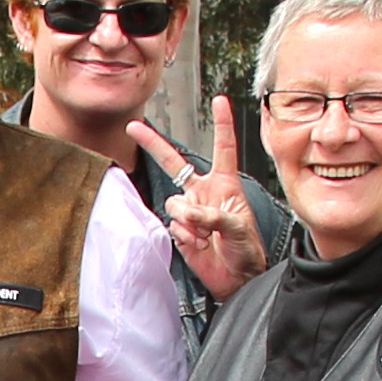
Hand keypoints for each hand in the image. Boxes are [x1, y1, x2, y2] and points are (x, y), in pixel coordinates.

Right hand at [136, 98, 268, 302]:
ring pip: (174, 203)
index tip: (219, 101)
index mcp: (225, 184)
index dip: (222, 124)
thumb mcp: (238, 227)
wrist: (238, 279)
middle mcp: (203, 193)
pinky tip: (199, 244)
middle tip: (134, 127)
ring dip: (189, 219)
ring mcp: (190, 211)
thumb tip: (188, 212)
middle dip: (153, 144)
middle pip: (174, 163)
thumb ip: (213, 215)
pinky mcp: (180, 230)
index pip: (223, 148)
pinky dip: (185, 234)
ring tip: (206, 234)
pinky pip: (173, 225)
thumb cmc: (247, 250)